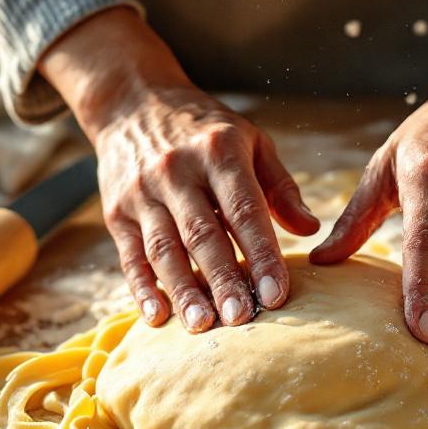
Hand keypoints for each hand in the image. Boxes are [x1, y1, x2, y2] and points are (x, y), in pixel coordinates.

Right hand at [40, 9, 317, 331]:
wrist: (132, 103)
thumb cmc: (205, 131)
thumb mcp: (250, 141)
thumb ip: (281, 186)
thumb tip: (311, 230)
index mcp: (218, 153)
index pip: (243, 210)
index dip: (261, 254)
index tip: (277, 294)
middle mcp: (177, 172)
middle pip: (202, 234)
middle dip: (223, 279)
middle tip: (242, 319)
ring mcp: (142, 193)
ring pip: (164, 249)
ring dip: (183, 290)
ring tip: (203, 325)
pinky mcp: (116, 212)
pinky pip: (130, 255)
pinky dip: (142, 288)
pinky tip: (158, 316)